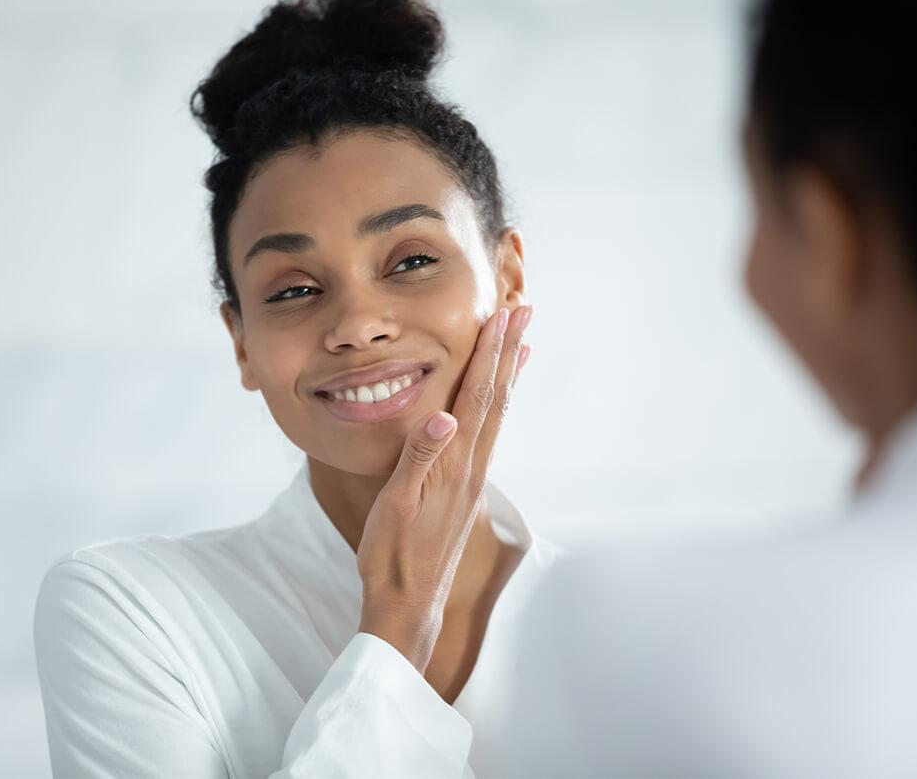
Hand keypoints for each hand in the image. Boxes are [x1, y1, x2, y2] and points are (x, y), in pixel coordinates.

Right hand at [356, 304, 533, 670]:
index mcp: (454, 465)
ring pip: (495, 416)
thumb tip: (443, 416)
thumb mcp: (395, 505)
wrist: (408, 603)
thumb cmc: (392, 555)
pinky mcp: (465, 492)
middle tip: (524, 312)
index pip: (475, 398)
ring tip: (521, 346)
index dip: (489, 356)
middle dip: (509, 353)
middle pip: (495, 399)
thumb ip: (419, 459)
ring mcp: (471, 480)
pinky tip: (493, 404)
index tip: (502, 317)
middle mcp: (471, 468)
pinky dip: (496, 408)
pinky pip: (487, 436)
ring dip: (507, 377)